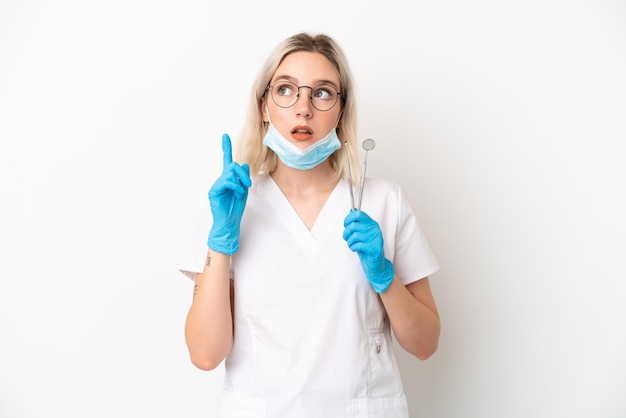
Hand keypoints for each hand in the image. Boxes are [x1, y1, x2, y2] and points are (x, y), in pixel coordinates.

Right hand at [207, 134, 251, 254]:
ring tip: (241, 192)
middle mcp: (221, 179)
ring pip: (230, 172)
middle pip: (233, 165)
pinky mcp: (213, 191)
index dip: (226, 147)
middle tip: (248, 184)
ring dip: (240, 182)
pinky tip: (237, 193)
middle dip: (244, 174)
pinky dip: (235, 186)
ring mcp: (216, 185)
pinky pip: (227, 181)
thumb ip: (243, 178)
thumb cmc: (235, 208)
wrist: (229, 222)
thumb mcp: (243, 191)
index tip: (225, 136)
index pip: (227, 160)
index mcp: (228, 178)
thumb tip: (244, 164)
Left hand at [343, 209, 394, 292]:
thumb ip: (357, 223)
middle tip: (346, 238)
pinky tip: (355, 249)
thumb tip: (351, 211)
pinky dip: (353, 248)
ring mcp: (376, 238)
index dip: (348, 218)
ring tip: (352, 245)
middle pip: (354, 226)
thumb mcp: (360, 234)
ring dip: (349, 242)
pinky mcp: (375, 248)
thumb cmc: (366, 248)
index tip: (345, 225)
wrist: (374, 264)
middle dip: (346, 233)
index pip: (358, 214)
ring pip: (355, 236)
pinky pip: (358, 245)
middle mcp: (375, 229)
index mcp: (371, 223)